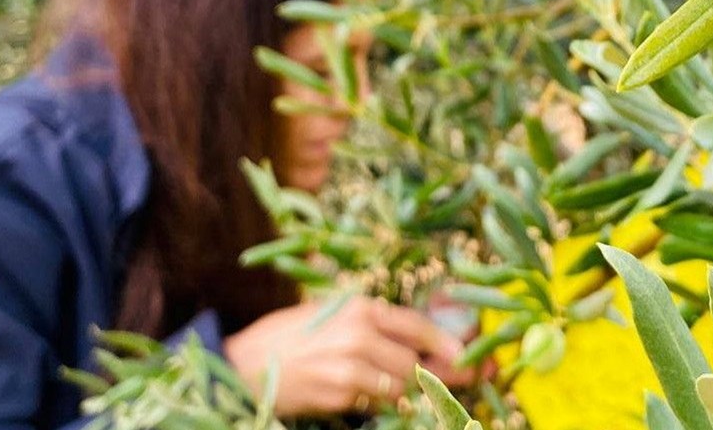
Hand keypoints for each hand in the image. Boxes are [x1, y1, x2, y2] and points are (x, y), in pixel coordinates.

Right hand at [224, 296, 470, 417]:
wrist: (245, 364)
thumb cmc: (289, 337)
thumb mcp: (332, 315)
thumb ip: (373, 324)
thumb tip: (417, 340)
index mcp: (360, 308)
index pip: (417, 325)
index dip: (446, 343)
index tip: (467, 356)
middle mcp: (360, 334)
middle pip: (416, 361)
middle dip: (441, 375)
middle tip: (463, 382)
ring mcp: (351, 366)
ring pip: (401, 386)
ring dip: (411, 393)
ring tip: (414, 393)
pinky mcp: (340, 394)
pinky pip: (378, 404)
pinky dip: (385, 404)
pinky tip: (379, 400)